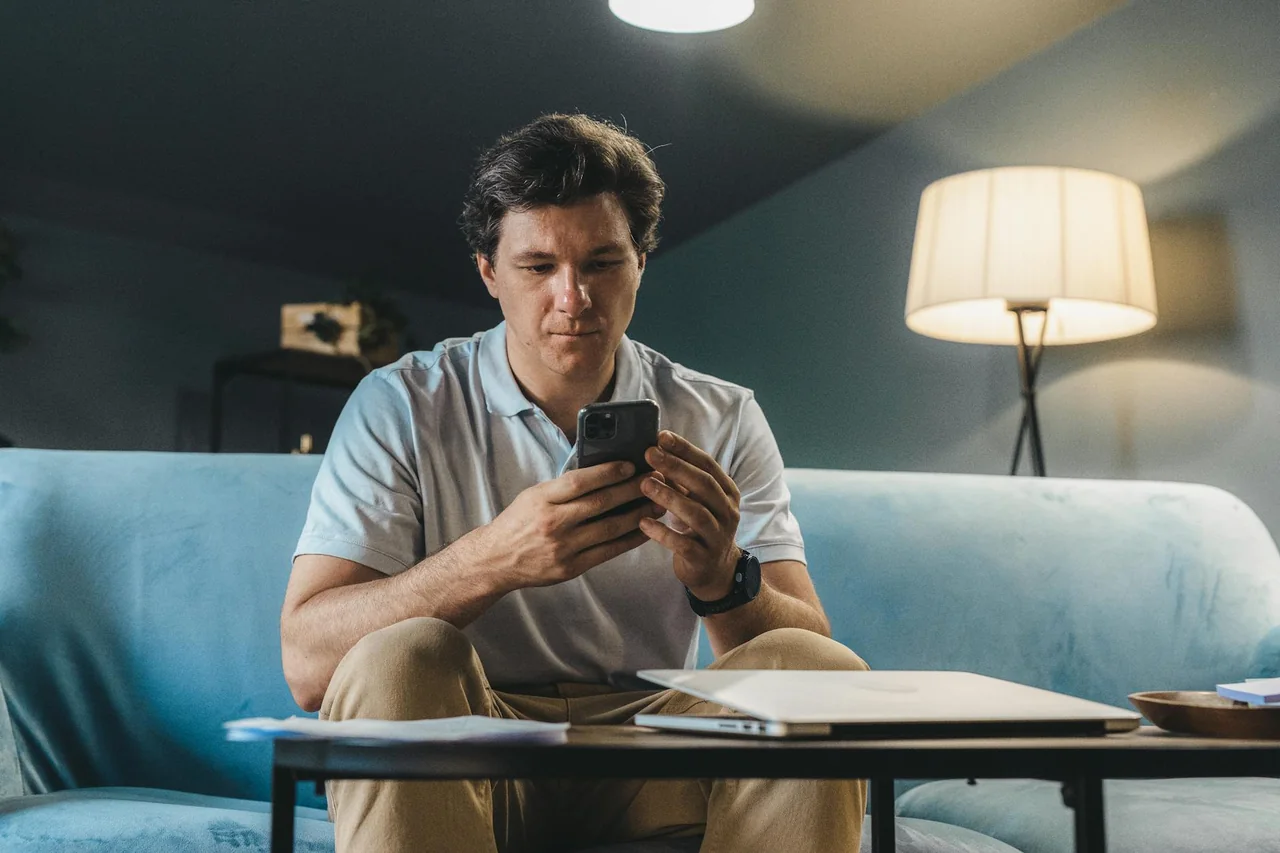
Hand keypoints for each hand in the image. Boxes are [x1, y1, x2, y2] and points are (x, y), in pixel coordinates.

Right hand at [473, 461, 663, 593]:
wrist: (496, 560)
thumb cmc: (518, 522)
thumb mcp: (533, 495)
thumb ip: (562, 487)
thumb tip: (602, 472)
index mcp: (541, 499)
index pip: (579, 481)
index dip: (608, 471)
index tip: (631, 465)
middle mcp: (552, 523)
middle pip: (600, 503)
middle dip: (632, 490)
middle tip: (655, 481)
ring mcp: (562, 547)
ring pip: (609, 528)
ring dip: (638, 516)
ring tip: (658, 505)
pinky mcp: (570, 568)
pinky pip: (607, 552)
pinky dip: (629, 540)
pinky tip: (645, 530)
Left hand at [638, 430, 742, 600]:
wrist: (715, 572)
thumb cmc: (700, 528)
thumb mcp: (695, 500)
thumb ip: (680, 480)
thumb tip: (655, 450)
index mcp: (727, 492)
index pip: (708, 464)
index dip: (685, 449)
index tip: (662, 436)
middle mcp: (727, 512)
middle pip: (704, 485)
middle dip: (676, 466)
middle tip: (649, 454)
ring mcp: (718, 536)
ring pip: (696, 513)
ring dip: (669, 496)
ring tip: (644, 484)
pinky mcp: (703, 558)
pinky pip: (683, 544)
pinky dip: (662, 532)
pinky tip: (643, 522)